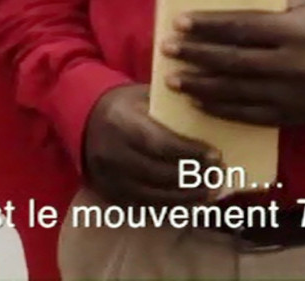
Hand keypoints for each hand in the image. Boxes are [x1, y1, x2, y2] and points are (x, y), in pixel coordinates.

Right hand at [82, 84, 221, 206]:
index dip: (190, 152)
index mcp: (121, 122)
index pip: (159, 143)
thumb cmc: (124, 105)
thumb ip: (171, 106)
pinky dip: (170, 208)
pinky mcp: (109, 194)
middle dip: (193, 178)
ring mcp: (108, 177)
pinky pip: (143, 207)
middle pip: (158, 173)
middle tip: (220, 176)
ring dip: (186, 197)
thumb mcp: (144, 95)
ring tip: (213, 193)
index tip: (217, 156)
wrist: (84, 119)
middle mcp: (111, 152)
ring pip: (152, 195)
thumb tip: (212, 115)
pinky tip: (192, 204)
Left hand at [163, 0, 304, 127]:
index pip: (242, 27)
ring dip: (200, 85)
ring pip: (236, 90)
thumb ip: (271, 6)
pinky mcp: (288, 115)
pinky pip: (247, 114)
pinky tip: (197, 101)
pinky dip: (219, 108)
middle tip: (167, 49)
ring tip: (173, 79)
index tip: (180, 22)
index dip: (209, 25)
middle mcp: (291, 64)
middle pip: (233, 60)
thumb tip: (227, 4)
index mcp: (294, 32)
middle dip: (196, 54)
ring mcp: (289, 93)